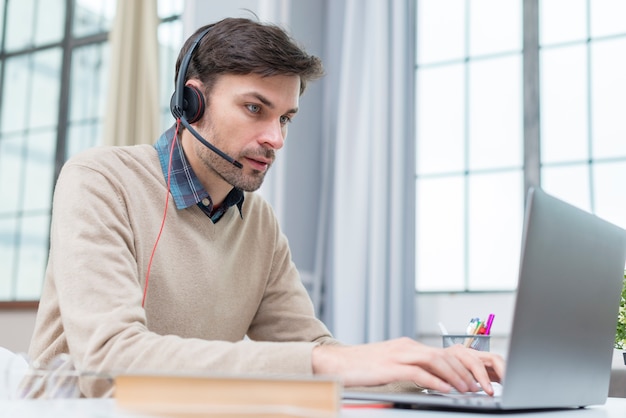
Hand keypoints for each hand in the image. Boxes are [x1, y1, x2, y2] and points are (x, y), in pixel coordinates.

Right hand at [311, 337, 504, 394]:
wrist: (335, 362)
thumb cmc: (361, 367)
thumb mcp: (388, 365)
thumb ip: (408, 369)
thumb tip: (429, 381)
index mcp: (406, 346)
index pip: (441, 352)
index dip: (460, 365)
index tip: (473, 379)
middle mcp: (405, 346)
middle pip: (443, 354)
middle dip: (463, 371)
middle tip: (477, 386)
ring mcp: (397, 355)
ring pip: (434, 360)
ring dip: (454, 376)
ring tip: (466, 389)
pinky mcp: (389, 366)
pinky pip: (418, 372)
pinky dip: (434, 380)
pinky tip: (445, 390)